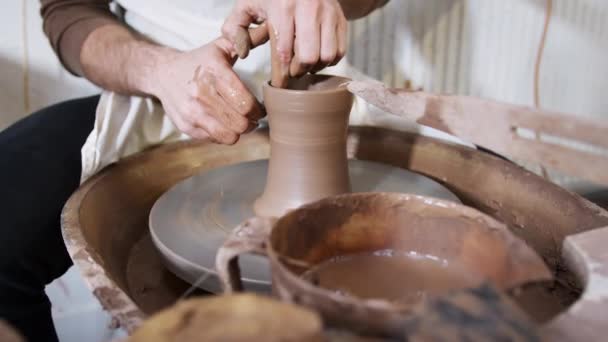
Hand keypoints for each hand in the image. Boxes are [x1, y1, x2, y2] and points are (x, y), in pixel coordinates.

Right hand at [150, 38, 263, 143]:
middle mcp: (201, 93)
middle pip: (241, 123)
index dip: (259, 110)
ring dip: (240, 131)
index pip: (245, 103)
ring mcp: (192, 112)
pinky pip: (215, 139)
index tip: (260, 108)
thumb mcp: (219, 46)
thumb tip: (266, 33)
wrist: (163, 73)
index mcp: (214, 71)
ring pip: (230, 136)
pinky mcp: (186, 126)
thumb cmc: (199, 61)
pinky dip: (224, 135)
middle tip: (253, 117)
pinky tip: (224, 124)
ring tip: (241, 123)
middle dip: (252, 122)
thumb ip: (243, 42)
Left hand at [222, 0, 346, 76]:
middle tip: (291, 71)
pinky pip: (339, 51)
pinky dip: (329, 60)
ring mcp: (328, 13)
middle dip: (298, 70)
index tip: (278, 85)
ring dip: (315, 66)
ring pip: (327, 56)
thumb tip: (241, 52)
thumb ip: (235, 26)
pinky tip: (317, 56)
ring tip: (304, 63)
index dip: (281, 74)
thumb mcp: (248, 4)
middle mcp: (309, 8)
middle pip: (308, 57)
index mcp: (283, 6)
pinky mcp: (341, 19)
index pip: (283, 51)